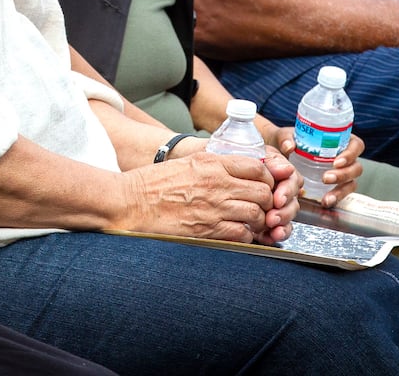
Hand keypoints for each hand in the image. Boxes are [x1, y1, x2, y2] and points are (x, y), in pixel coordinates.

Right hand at [120, 151, 277, 243]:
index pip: (258, 167)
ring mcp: (213, 208)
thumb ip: (215, 164)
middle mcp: (217, 184)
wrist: (131, 202)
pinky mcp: (208, 230)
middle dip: (267, 200)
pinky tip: (236, 232)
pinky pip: (241, 234)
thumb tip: (239, 169)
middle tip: (262, 206)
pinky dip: (244, 235)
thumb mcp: (188, 163)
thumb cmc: (155, 183)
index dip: (267, 177)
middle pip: (262, 192)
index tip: (264, 184)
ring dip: (258, 220)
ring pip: (256, 215)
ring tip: (250, 221)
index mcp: (212, 163)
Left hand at [276, 130, 363, 206]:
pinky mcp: (336, 186)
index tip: (336, 162)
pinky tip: (324, 202)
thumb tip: (289, 146)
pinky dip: (335, 199)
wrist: (281, 158)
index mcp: (340, 140)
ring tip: (327, 197)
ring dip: (341, 191)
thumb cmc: (290, 142)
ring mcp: (342, 173)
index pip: (356, 145)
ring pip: (351, 183)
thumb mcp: (286, 136)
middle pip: (356, 167)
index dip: (351, 154)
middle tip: (325, 178)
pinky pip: (341, 194)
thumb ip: (286, 139)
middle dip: (344, 175)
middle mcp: (345, 158)